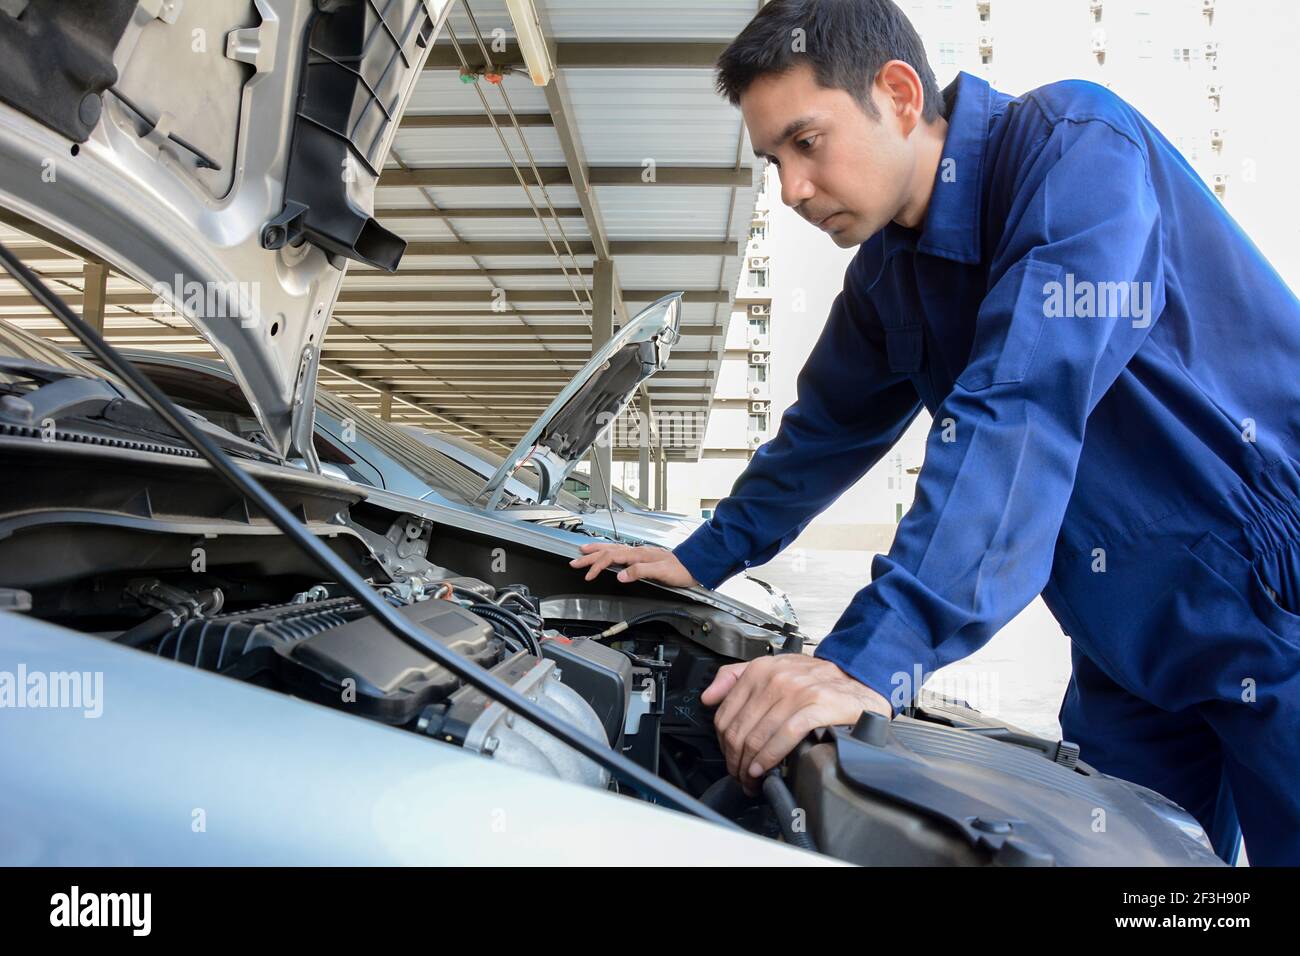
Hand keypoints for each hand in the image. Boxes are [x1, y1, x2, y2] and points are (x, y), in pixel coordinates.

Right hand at [568, 542, 699, 586]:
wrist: (692, 565)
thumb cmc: (679, 570)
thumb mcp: (660, 572)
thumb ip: (639, 572)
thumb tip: (620, 575)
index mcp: (638, 554)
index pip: (611, 557)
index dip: (597, 566)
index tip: (588, 575)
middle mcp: (637, 551)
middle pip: (608, 550)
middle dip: (590, 556)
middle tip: (575, 561)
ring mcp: (639, 552)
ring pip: (612, 548)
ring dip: (596, 550)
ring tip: (584, 551)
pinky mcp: (642, 556)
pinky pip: (619, 551)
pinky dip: (608, 552)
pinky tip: (607, 553)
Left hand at [701, 655, 891, 793]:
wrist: (857, 680)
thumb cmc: (814, 680)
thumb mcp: (772, 669)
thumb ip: (735, 678)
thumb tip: (708, 698)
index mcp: (760, 670)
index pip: (725, 714)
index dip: (722, 745)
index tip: (729, 759)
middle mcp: (776, 678)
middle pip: (739, 730)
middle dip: (735, 761)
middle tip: (739, 776)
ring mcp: (796, 692)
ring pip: (758, 736)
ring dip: (750, 766)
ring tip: (751, 780)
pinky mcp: (817, 706)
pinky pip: (784, 737)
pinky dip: (770, 758)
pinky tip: (765, 770)